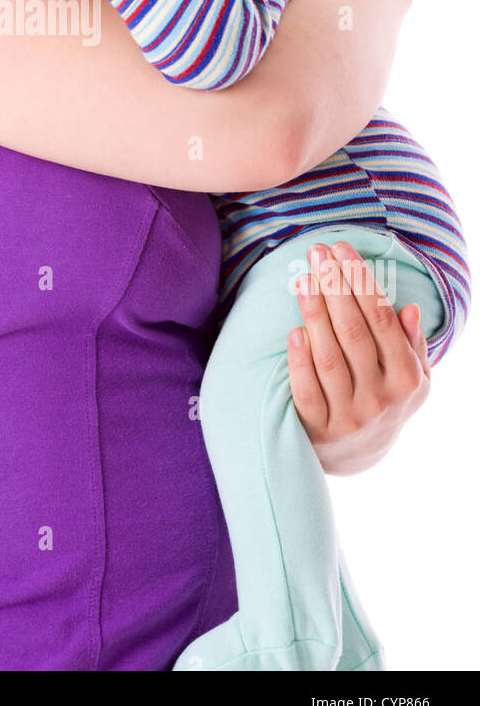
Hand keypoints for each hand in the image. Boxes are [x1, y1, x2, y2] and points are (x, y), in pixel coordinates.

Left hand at [287, 241, 430, 474]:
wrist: (359, 455)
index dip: (361, 282)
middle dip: (335, 287)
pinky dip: (300, 360)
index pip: (381, 320)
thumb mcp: (412, 378)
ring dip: (314, 313)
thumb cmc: (385, 399)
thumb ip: (411, 344)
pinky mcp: (318, 429)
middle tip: (317, 252)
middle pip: (354, 333)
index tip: (342, 249)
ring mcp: (348, 415)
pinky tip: (294, 330)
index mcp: (406, 379)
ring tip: (302, 278)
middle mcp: (380, 398)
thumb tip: (409, 308)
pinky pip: (306, 390)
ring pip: (329, 357)